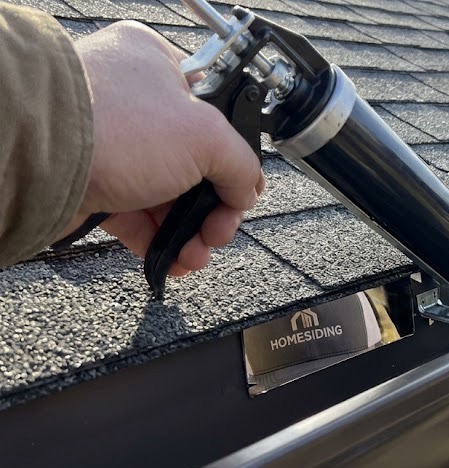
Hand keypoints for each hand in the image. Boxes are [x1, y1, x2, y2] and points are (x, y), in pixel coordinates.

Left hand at [68, 21, 264, 275]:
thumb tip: (248, 190)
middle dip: (212, 208)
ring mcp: (111, 144)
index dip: (233, 157)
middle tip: (219, 229)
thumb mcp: (207, 137)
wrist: (40, 160)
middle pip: (194, 164)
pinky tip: (176, 260)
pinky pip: (137, 216)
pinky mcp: (92, 184)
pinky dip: (160, 241)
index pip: (214, 114)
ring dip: (190, 231)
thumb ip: (241, 164)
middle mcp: (133, 102)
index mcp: (159, 66)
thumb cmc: (113, 126)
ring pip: (167, 195)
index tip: (241, 190)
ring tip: (197, 253)